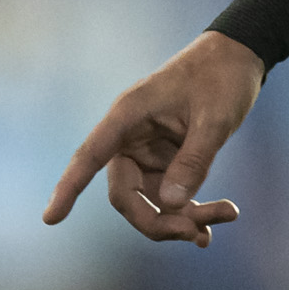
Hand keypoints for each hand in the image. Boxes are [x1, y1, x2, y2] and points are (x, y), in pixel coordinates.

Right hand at [43, 32, 259, 246]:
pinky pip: (171, 197)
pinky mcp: (168, 161)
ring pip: (153, 202)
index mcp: (128, 116)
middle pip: (126, 196)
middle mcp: (131, 137)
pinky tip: (217, 219)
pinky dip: (192, 211)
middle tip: (198, 233)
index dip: (68, 188)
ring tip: (226, 214)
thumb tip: (169, 204)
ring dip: (185, 218)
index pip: (90, 157)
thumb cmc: (221, 77)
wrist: (239, 56)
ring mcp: (149, 152)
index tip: (50, 219)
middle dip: (159, 221)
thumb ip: (193, 161)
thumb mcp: (214, 119)